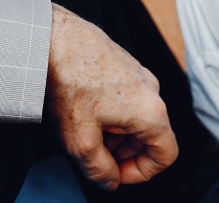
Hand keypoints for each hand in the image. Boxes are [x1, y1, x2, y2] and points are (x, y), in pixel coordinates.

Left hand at [47, 4, 176, 190]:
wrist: (53, 39)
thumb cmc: (69, 83)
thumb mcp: (81, 142)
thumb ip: (100, 171)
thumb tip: (110, 180)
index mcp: (150, 111)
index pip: (166, 156)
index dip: (142, 174)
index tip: (116, 174)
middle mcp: (151, 90)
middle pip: (151, 136)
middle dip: (125, 154)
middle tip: (97, 157)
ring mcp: (139, 73)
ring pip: (138, 117)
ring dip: (118, 134)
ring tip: (87, 133)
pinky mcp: (125, 63)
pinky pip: (127, 98)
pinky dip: (112, 114)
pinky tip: (85, 111)